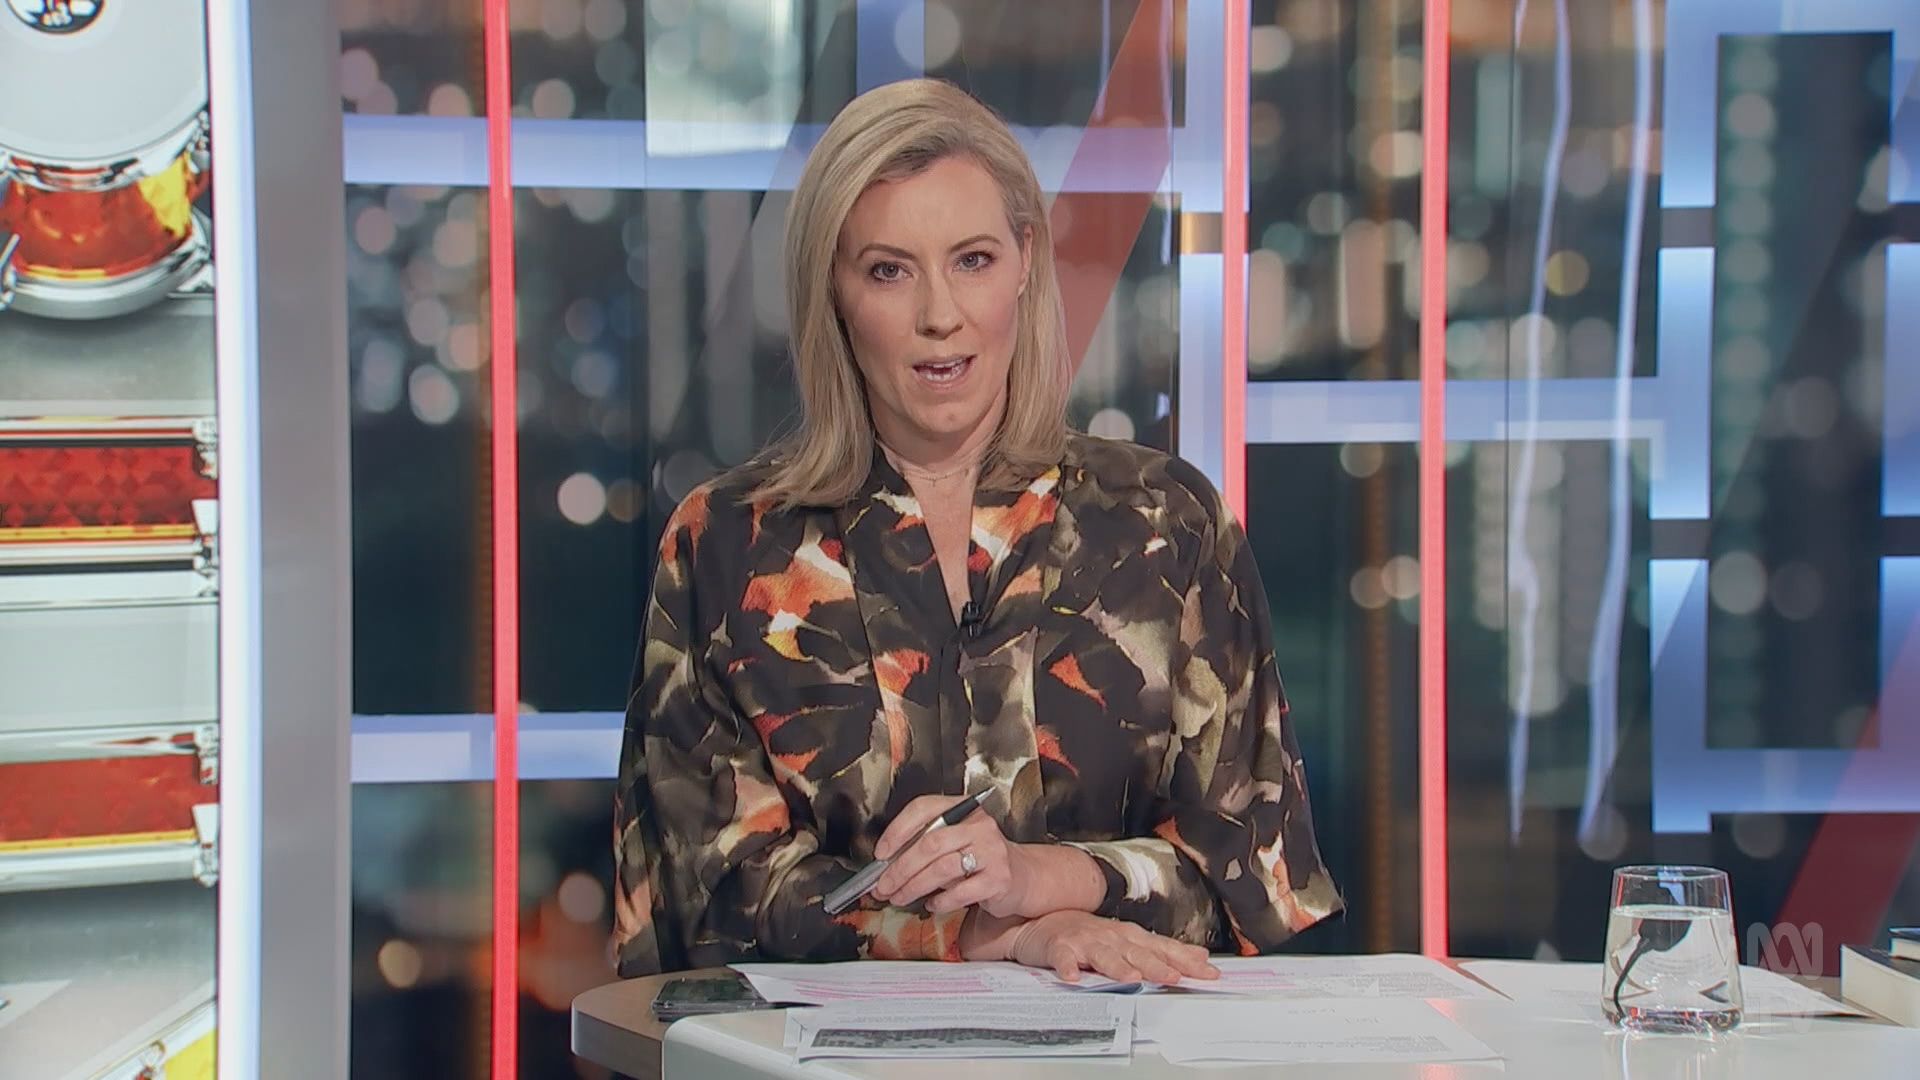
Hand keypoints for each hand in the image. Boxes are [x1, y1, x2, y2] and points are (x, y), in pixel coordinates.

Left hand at [870, 794, 1022, 915]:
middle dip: (900, 869)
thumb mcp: (954, 842)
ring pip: (941, 869)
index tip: (881, 853)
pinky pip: (959, 892)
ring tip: (900, 898)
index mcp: (963, 809)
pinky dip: (939, 901)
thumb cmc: (979, 859)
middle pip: (929, 844)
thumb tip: (886, 865)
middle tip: (883, 886)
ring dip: (913, 887)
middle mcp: (980, 826)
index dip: (897, 830)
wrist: (1022, 876)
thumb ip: (925, 845)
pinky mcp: (999, 879)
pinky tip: (931, 904)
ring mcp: (991, 851)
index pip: (923, 808)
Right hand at [1000, 911, 1218, 985]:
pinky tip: (1073, 977)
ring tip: (1131, 978)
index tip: (1208, 972)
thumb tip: (1200, 955)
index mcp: (1130, 937)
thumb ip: (1163, 950)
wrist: (1044, 921)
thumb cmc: (1089, 934)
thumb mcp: (1129, 940)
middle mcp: (1111, 937)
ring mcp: (1085, 941)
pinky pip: (1063, 959)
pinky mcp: (1059, 948)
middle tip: (1174, 978)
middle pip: (1137, 953)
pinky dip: (1068, 967)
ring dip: (1117, 967)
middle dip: (1157, 965)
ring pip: (1103, 956)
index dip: (1185, 960)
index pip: (1163, 949)